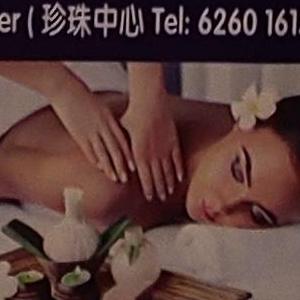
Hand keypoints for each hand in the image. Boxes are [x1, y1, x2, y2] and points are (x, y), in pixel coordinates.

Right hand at [49, 77, 132, 181]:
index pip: (122, 140)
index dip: (128, 155)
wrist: (66, 90)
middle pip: (115, 150)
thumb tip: (113, 130)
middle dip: (121, 166)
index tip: (133, 167)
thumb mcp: (100, 107)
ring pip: (103, 153)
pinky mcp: (78, 134)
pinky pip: (88, 151)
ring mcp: (90, 131)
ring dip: (109, 167)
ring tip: (114, 178)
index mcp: (109, 118)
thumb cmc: (82, 96)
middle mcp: (102, 126)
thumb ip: (107, 120)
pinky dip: (95, 160)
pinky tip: (99, 168)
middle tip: (125, 178)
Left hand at [124, 80, 184, 208]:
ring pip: (168, 170)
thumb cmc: (133, 114)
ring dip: (169, 183)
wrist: (149, 100)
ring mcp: (165, 148)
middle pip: (157, 176)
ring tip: (169, 192)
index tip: (149, 197)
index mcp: (139, 152)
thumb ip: (123, 148)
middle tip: (160, 199)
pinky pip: (177, 159)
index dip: (147, 188)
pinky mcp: (173, 140)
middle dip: (159, 189)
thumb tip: (120, 162)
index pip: (144, 176)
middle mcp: (153, 153)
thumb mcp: (122, 132)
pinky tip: (179, 178)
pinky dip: (178, 169)